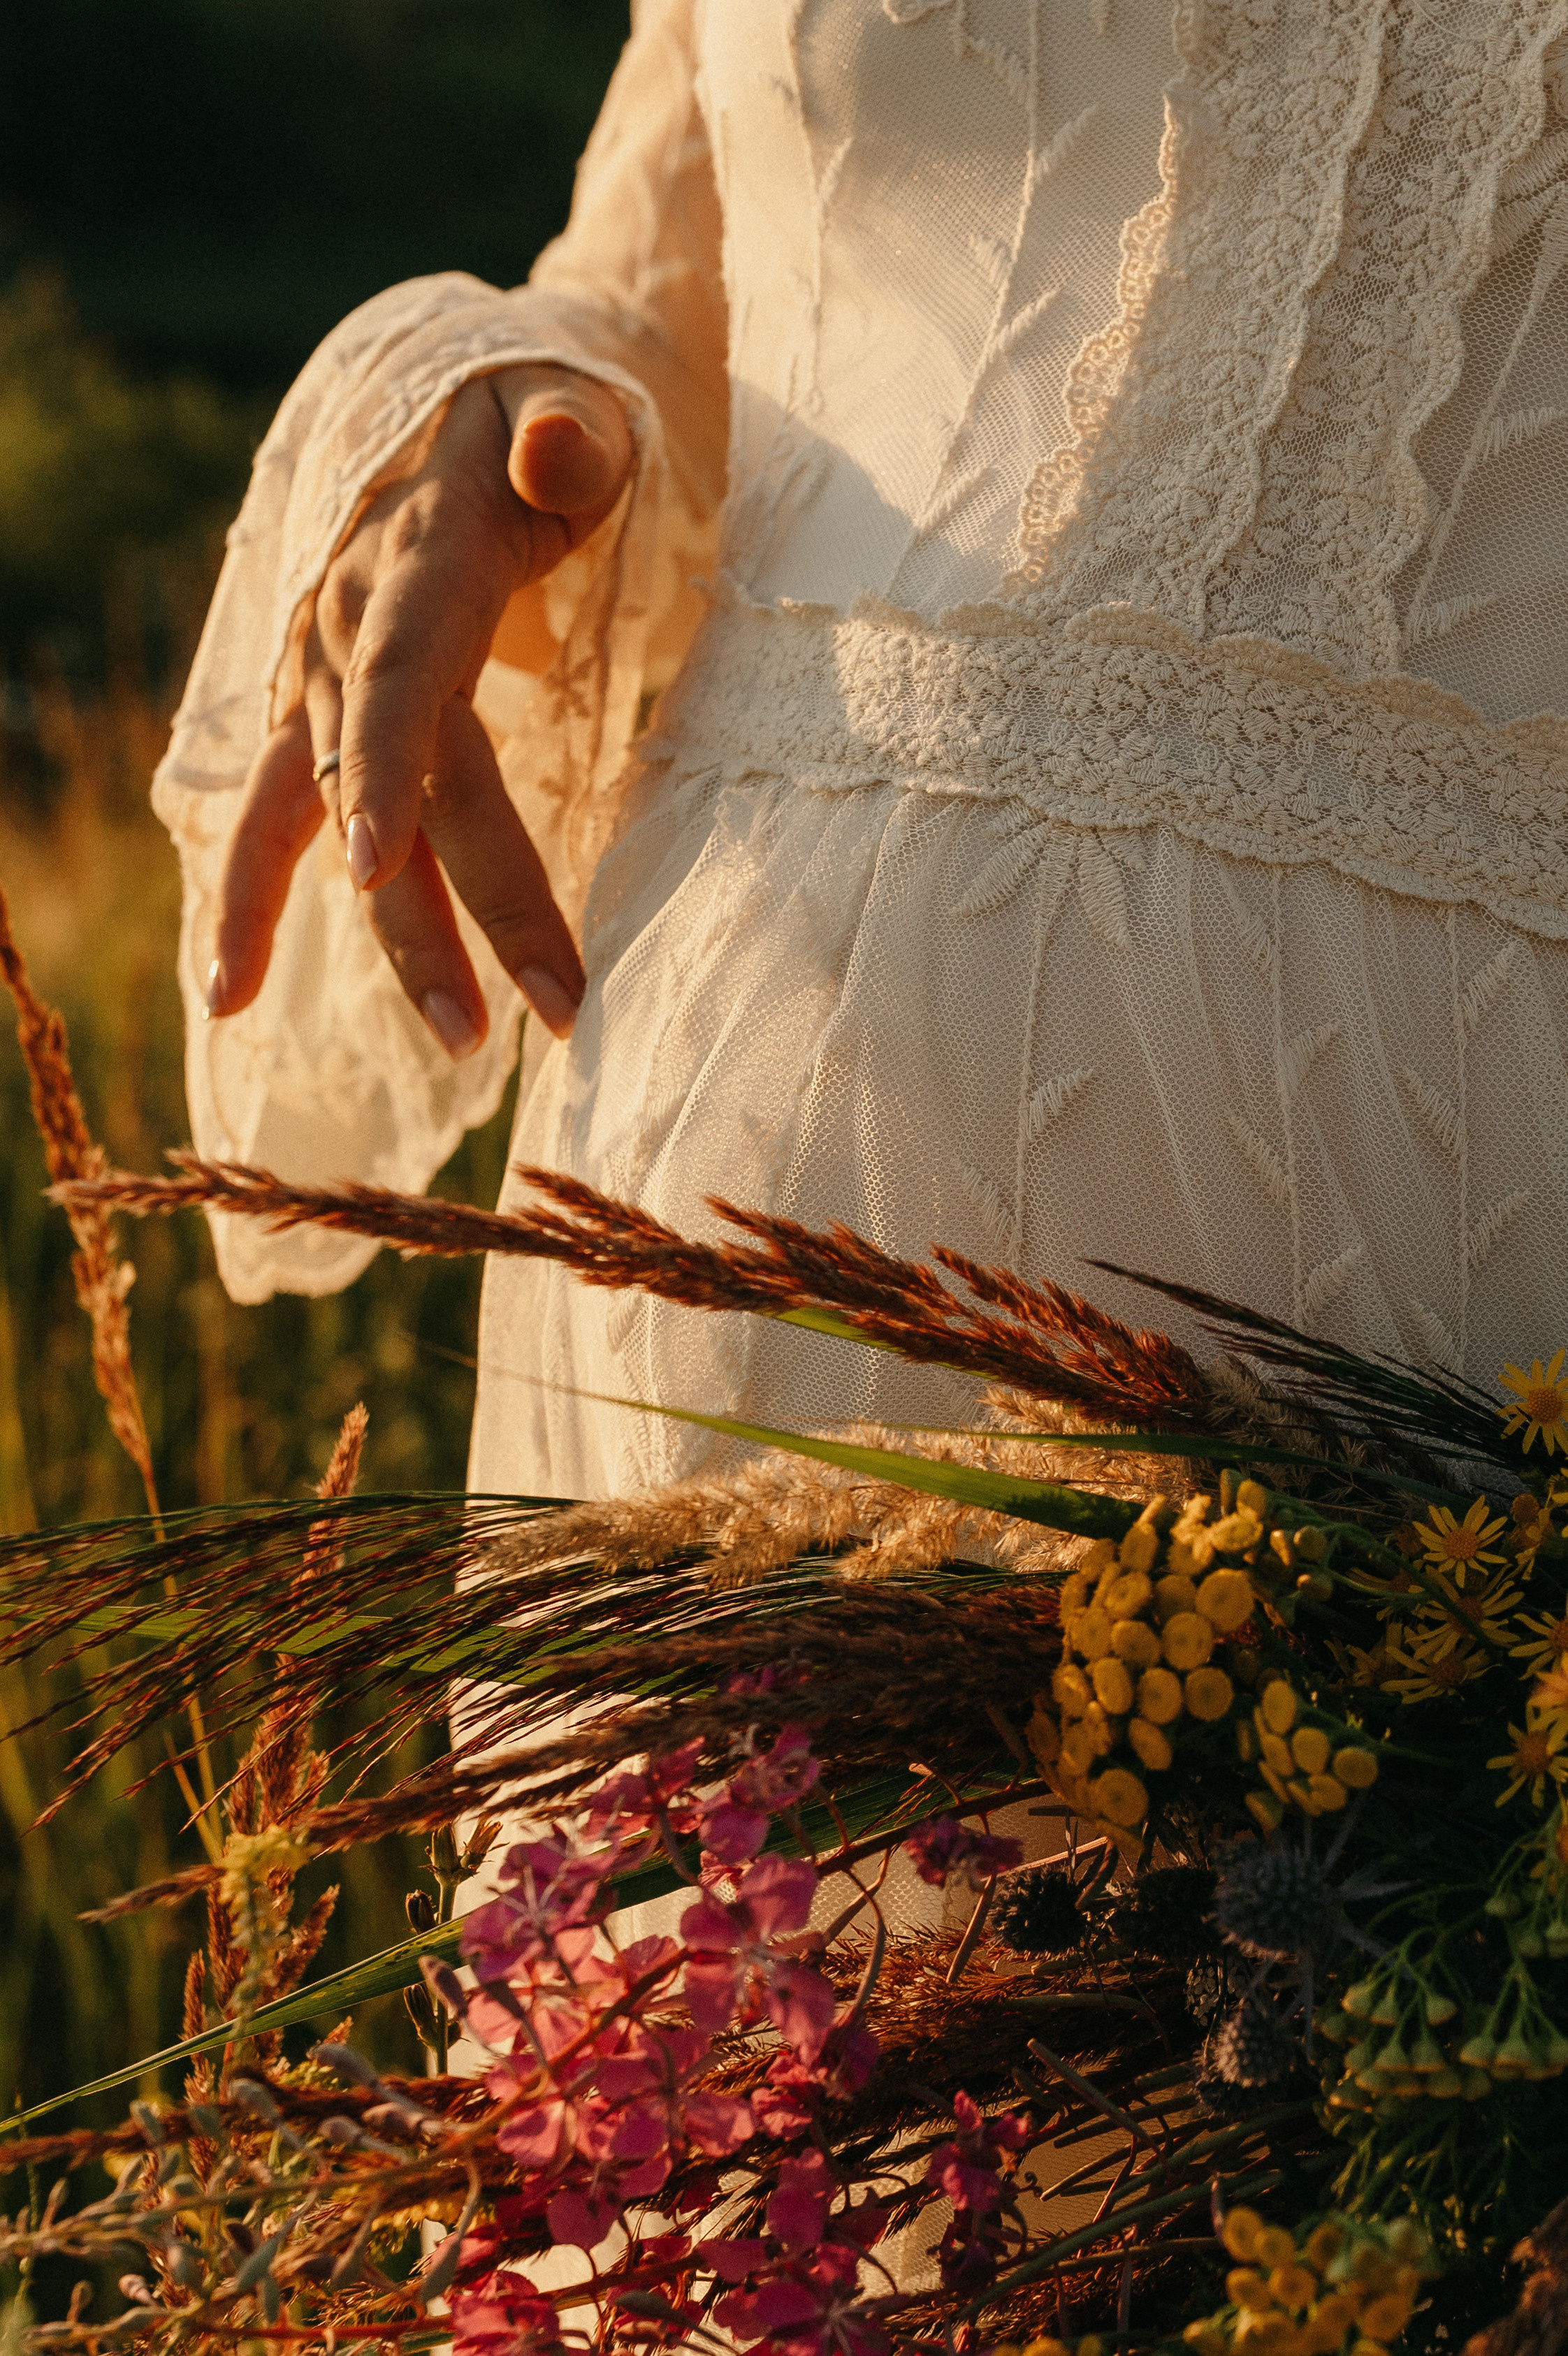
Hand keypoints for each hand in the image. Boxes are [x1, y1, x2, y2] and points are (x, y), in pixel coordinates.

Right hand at [204, 363, 634, 1054]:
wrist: (461, 412)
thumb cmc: (538, 424)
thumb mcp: (568, 406)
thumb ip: (567, 433)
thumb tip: (551, 449)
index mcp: (419, 560)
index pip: (403, 671)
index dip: (383, 765)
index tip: (382, 861)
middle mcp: (350, 629)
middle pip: (396, 786)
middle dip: (447, 910)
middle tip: (509, 1022)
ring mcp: (321, 677)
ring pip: (320, 818)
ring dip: (370, 935)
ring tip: (383, 1034)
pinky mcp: (313, 716)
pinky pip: (276, 816)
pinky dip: (250, 901)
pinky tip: (231, 997)